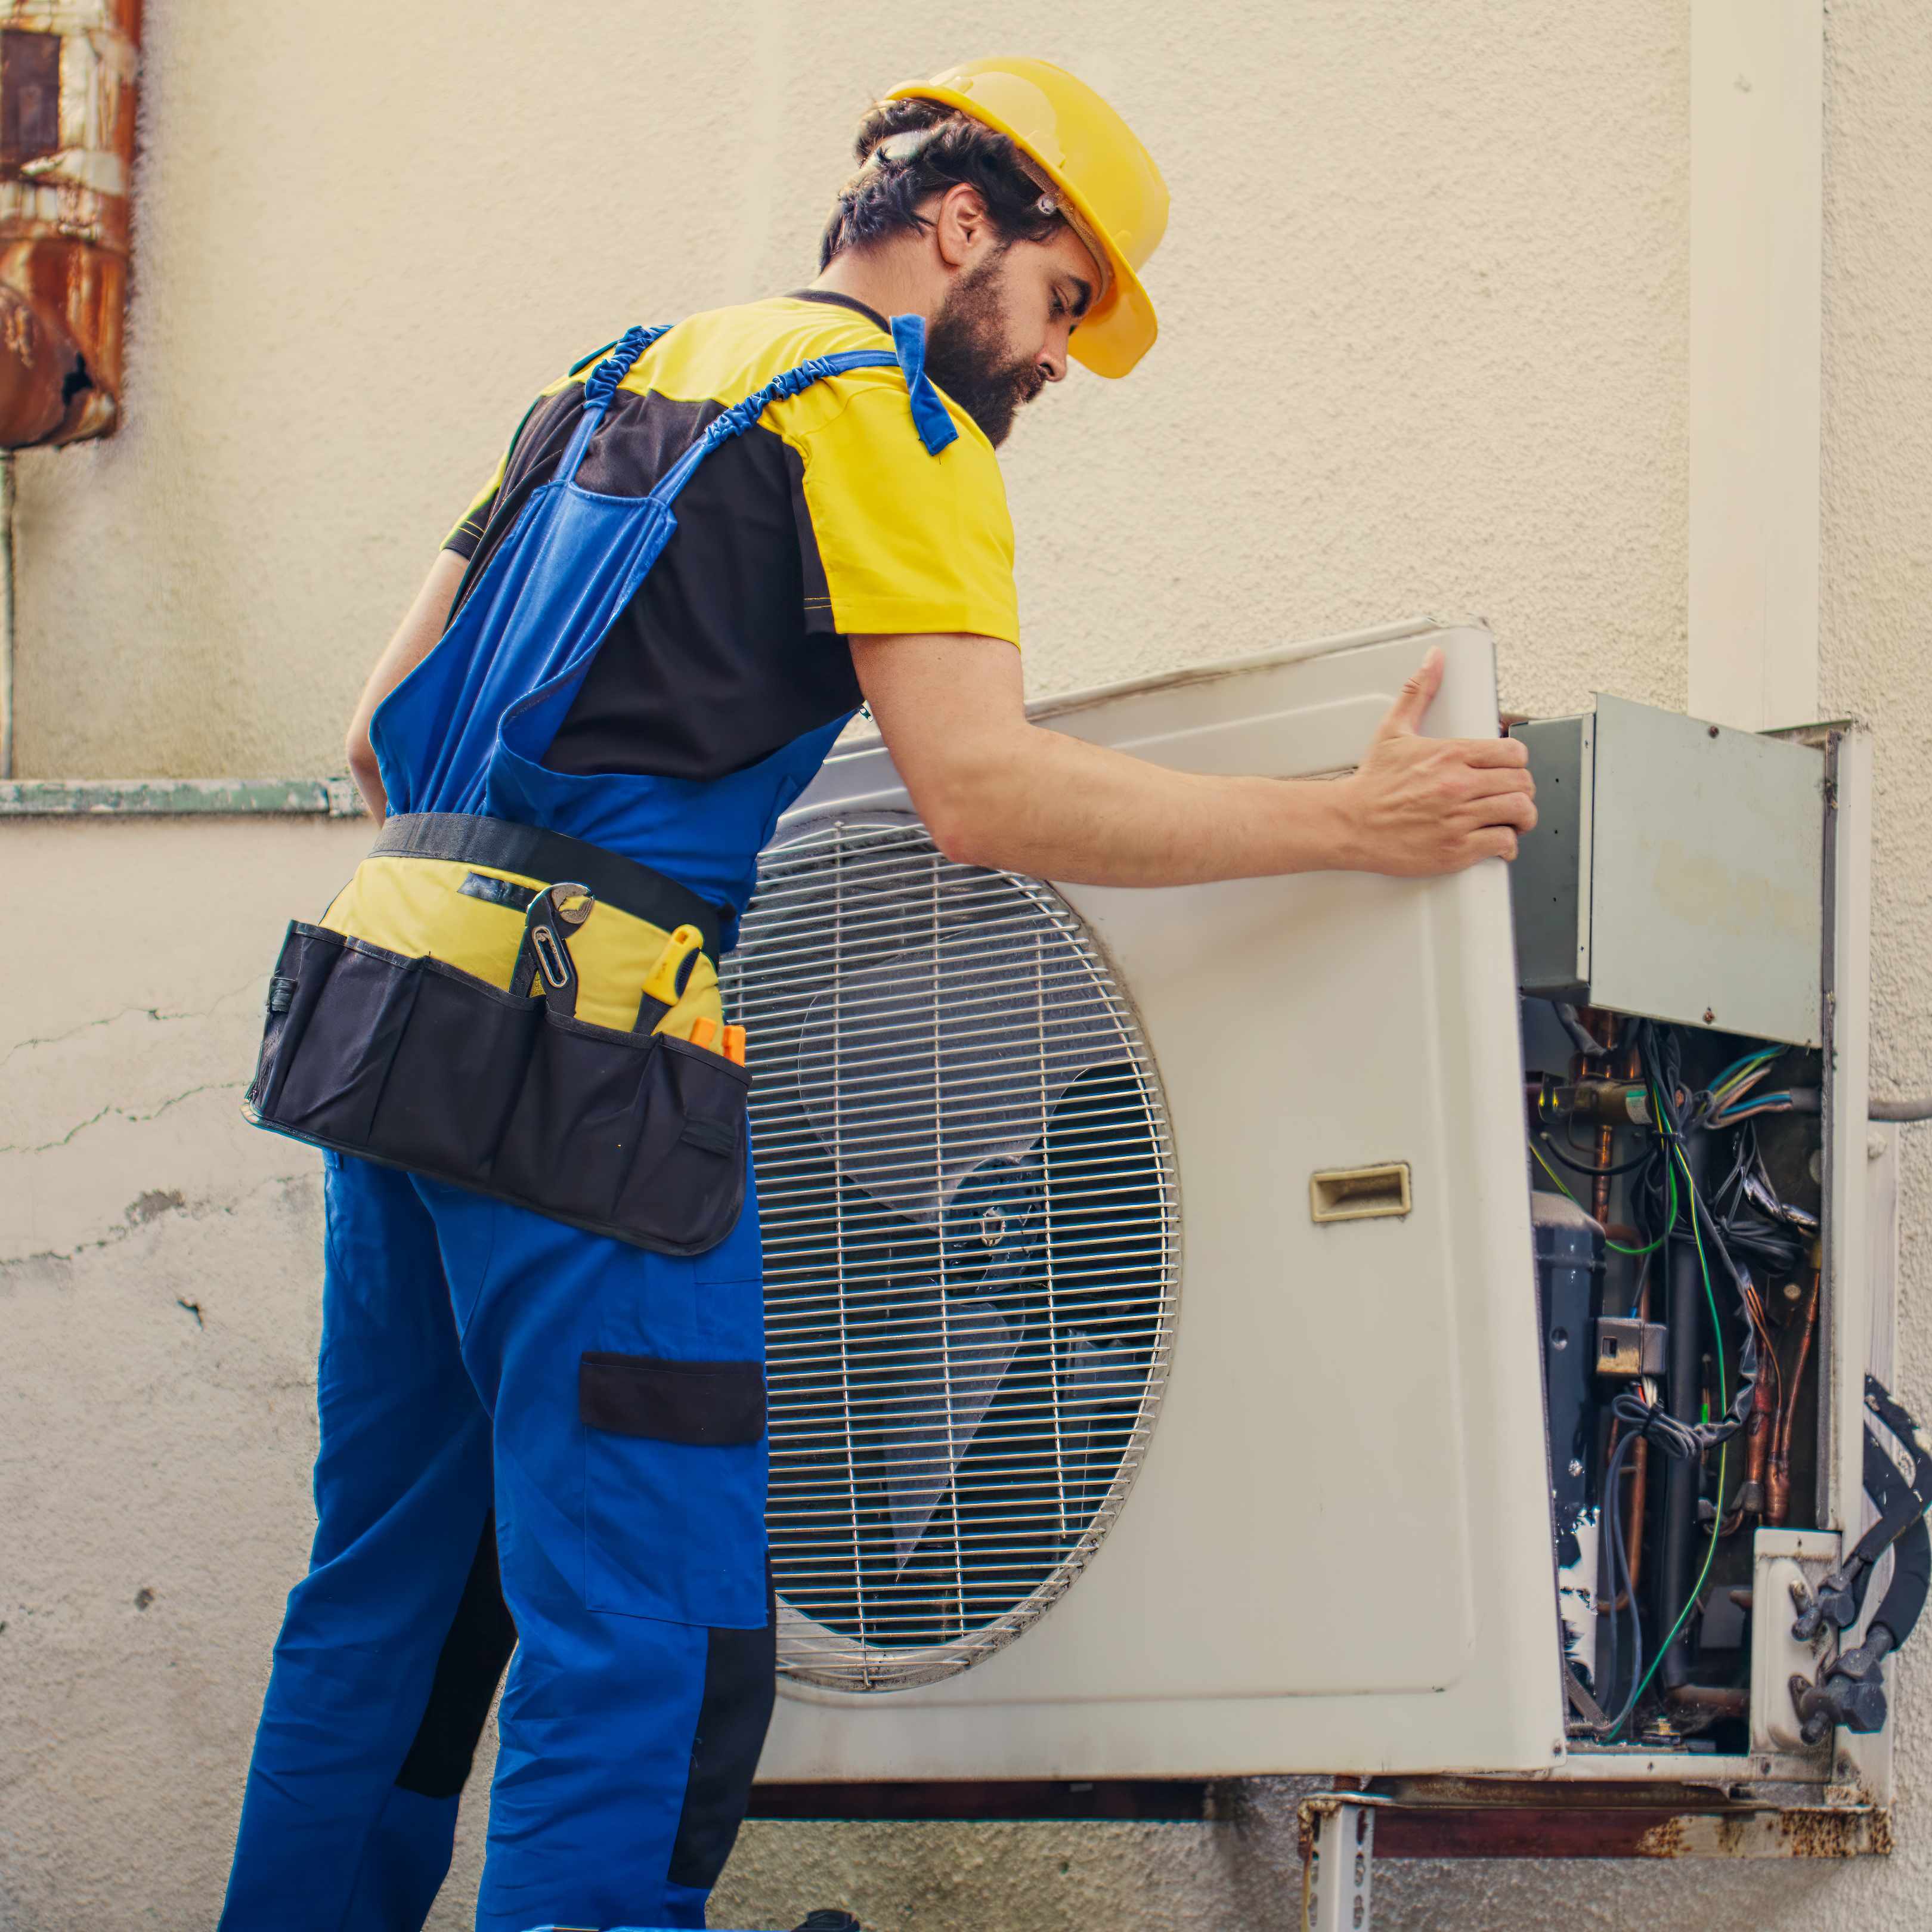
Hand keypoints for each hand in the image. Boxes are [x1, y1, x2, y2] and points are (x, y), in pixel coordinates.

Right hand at [1335, 648, 1536, 875]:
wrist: (1349, 823)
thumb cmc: (1372, 784)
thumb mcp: (1393, 730)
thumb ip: (1418, 692)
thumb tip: (1433, 660)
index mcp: (1451, 755)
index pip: (1514, 753)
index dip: (1518, 762)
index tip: (1510, 769)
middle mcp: (1458, 785)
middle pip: (1522, 783)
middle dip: (1523, 790)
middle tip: (1513, 795)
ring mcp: (1458, 818)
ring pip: (1518, 812)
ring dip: (1522, 818)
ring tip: (1513, 820)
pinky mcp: (1455, 849)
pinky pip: (1502, 844)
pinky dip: (1507, 845)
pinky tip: (1498, 842)